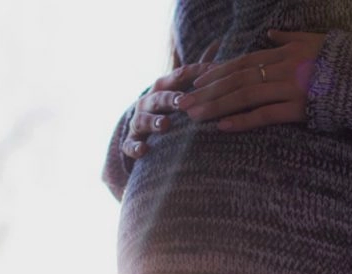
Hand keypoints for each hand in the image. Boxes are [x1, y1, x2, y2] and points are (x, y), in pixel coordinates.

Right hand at [122, 41, 219, 158]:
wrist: (140, 130)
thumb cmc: (168, 106)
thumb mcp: (181, 87)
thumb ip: (199, 73)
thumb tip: (220, 46)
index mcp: (163, 87)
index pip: (179, 77)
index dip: (194, 74)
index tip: (212, 74)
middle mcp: (148, 102)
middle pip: (159, 98)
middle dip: (170, 99)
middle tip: (183, 101)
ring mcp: (138, 121)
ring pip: (144, 120)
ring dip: (154, 122)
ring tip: (166, 125)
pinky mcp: (132, 141)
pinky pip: (131, 145)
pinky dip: (136, 148)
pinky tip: (144, 150)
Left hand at [177, 30, 324, 131]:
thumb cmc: (342, 60)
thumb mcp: (314, 40)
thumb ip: (289, 38)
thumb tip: (271, 33)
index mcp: (283, 53)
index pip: (242, 62)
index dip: (217, 73)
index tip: (197, 82)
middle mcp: (281, 68)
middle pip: (236, 79)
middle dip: (207, 92)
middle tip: (183, 102)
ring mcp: (288, 88)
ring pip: (244, 96)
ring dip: (216, 106)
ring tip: (195, 116)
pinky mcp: (298, 108)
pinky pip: (265, 115)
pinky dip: (243, 121)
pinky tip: (223, 127)